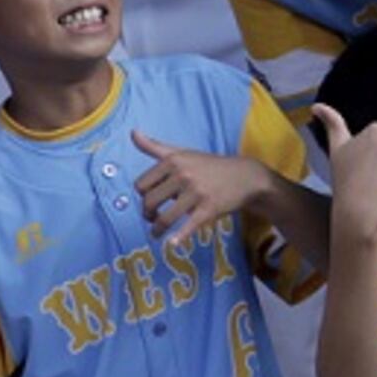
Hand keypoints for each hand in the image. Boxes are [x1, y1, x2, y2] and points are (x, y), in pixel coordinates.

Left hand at [130, 129, 274, 247]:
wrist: (244, 176)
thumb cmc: (209, 165)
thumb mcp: (181, 153)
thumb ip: (154, 146)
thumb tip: (132, 132)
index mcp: (172, 161)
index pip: (141, 185)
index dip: (142, 196)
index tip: (149, 201)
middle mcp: (182, 175)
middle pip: (150, 202)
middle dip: (147, 214)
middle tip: (152, 218)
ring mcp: (196, 192)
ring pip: (165, 217)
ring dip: (157, 229)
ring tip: (156, 234)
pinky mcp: (208, 209)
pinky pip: (188, 226)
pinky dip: (178, 238)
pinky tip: (172, 243)